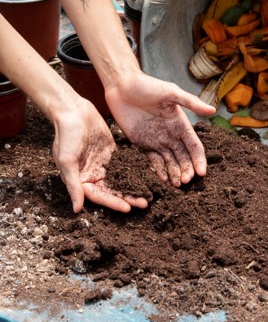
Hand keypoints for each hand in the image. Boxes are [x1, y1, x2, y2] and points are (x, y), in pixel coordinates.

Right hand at [52, 98, 147, 212]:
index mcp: (81, 179)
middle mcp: (93, 174)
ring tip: (148, 194)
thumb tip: (77, 210)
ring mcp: (103, 163)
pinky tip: (146, 176)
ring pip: (120, 179)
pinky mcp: (111, 152)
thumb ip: (73, 185)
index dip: (113, 203)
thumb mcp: (67, 161)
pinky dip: (135, 171)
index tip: (127, 208)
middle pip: (112, 191)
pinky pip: (125, 164)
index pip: (99, 196)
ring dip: (133, 187)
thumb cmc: (66, 135)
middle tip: (144, 203)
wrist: (73, 111)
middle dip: (127, 198)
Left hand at [105, 71, 215, 186]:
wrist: (121, 85)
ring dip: (174, 173)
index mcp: (180, 124)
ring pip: (169, 162)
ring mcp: (156, 140)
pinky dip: (158, 170)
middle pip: (183, 157)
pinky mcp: (142, 143)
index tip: (201, 173)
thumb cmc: (147, 85)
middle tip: (186, 181)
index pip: (194, 146)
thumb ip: (190, 102)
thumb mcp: (170, 92)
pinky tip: (162, 179)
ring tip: (176, 185)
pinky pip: (152, 160)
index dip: (198, 159)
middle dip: (186, 170)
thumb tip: (213, 111)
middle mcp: (170, 134)